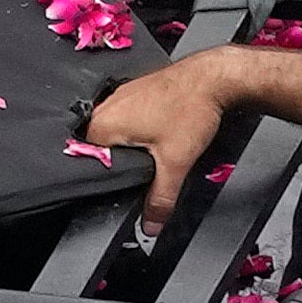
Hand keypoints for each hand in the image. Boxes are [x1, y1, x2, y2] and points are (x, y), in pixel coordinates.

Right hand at [76, 54, 241, 229]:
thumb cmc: (191, 107)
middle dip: (120, 162)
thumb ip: (160, 199)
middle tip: (145, 164)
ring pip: (114, 133)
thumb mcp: (175, 163)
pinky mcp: (133, 91)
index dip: (107, 178)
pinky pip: (125, 118)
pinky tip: (157, 131)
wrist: (212, 77)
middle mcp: (105, 108)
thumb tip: (151, 225)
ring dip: (129, 145)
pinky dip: (138, 128)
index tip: (127, 181)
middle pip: (100, 149)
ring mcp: (119, 97)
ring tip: (154, 145)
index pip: (88, 163)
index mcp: (103, 124)